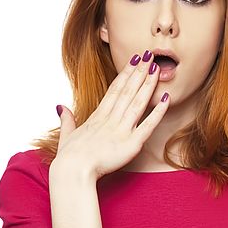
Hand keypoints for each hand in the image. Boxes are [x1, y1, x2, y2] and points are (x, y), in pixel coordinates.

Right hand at [53, 50, 169, 180]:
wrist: (72, 172)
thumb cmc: (69, 158)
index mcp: (97, 117)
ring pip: (137, 102)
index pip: (114, 90)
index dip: (125, 74)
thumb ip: (67, 119)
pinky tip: (166, 98)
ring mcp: (121, 130)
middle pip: (127, 91)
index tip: (133, 60)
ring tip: (156, 67)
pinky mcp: (131, 144)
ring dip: (148, 84)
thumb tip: (60, 107)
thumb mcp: (67, 135)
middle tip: (149, 55)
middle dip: (139, 72)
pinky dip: (158, 112)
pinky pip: (148, 125)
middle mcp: (110, 119)